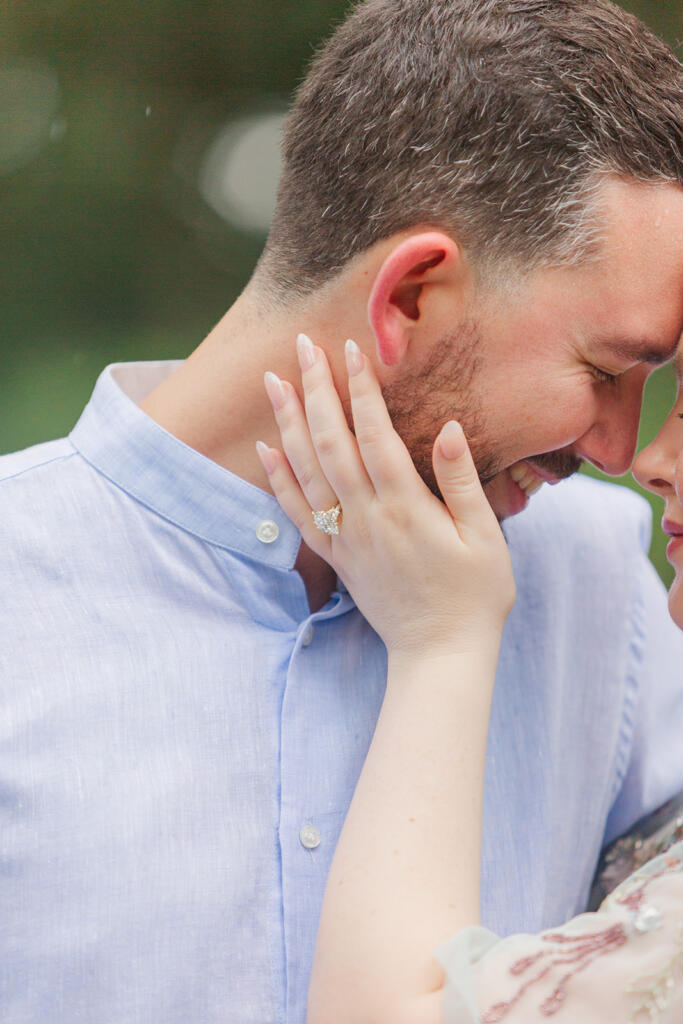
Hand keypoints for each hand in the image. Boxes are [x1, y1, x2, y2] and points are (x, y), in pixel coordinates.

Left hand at [257, 333, 514, 656]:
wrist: (440, 654)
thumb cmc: (475, 595)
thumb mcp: (485, 538)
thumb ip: (461, 482)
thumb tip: (447, 429)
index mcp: (407, 508)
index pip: (375, 435)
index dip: (360, 390)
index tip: (349, 349)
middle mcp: (367, 518)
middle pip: (332, 443)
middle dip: (316, 389)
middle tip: (302, 344)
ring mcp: (346, 538)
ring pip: (307, 471)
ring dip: (289, 423)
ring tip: (274, 381)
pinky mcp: (336, 558)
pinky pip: (298, 515)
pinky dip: (278, 480)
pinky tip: (267, 449)